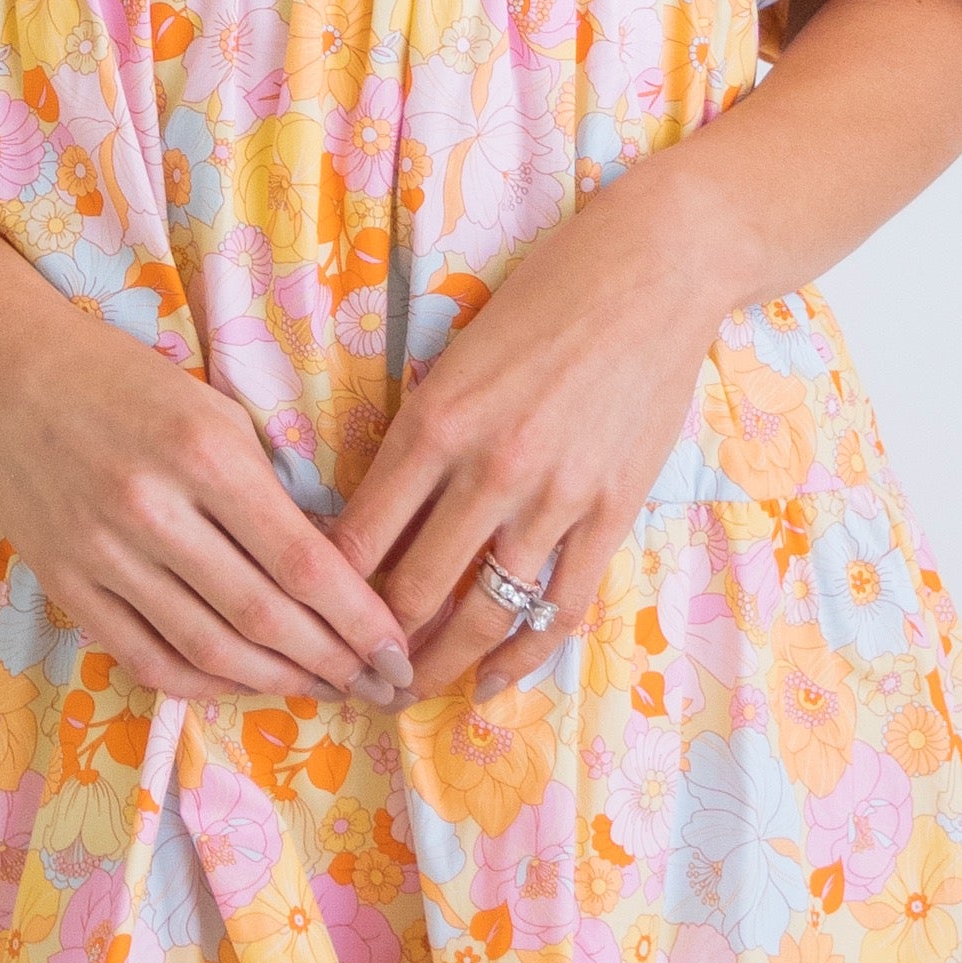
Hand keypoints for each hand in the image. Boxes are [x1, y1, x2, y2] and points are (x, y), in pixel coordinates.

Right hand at [0, 265, 415, 706]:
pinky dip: (203, 684)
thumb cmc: (123, 378)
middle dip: (334, 662)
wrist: (1, 366)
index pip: (302, 561)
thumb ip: (266, 489)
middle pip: (263, 617)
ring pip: (208, 650)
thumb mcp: (213, 409)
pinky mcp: (65, 584)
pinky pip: (145, 657)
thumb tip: (331, 572)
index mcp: (204, 453)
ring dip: (278, 682)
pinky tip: (243, 685)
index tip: (399, 647)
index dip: (359, 618)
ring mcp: (102, 554)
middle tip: (379, 685)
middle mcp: (152, 510)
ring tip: (326, 689)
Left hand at [329, 152, 731, 698]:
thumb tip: (374, 511)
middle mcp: (489, 469)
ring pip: (484, 613)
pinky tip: (490, 682)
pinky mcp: (611, 511)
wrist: (654, 269)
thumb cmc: (545, 295)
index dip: (325, 594)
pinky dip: (521, 656)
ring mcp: (555, 497)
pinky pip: (559, 607)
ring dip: (440, 666)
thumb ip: (422, 434)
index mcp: (434, 421)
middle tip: (348, 677)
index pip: (359, 536)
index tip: (307, 621)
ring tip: (407, 693)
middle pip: (413, 591)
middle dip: (373, 648)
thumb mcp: (455, 356)